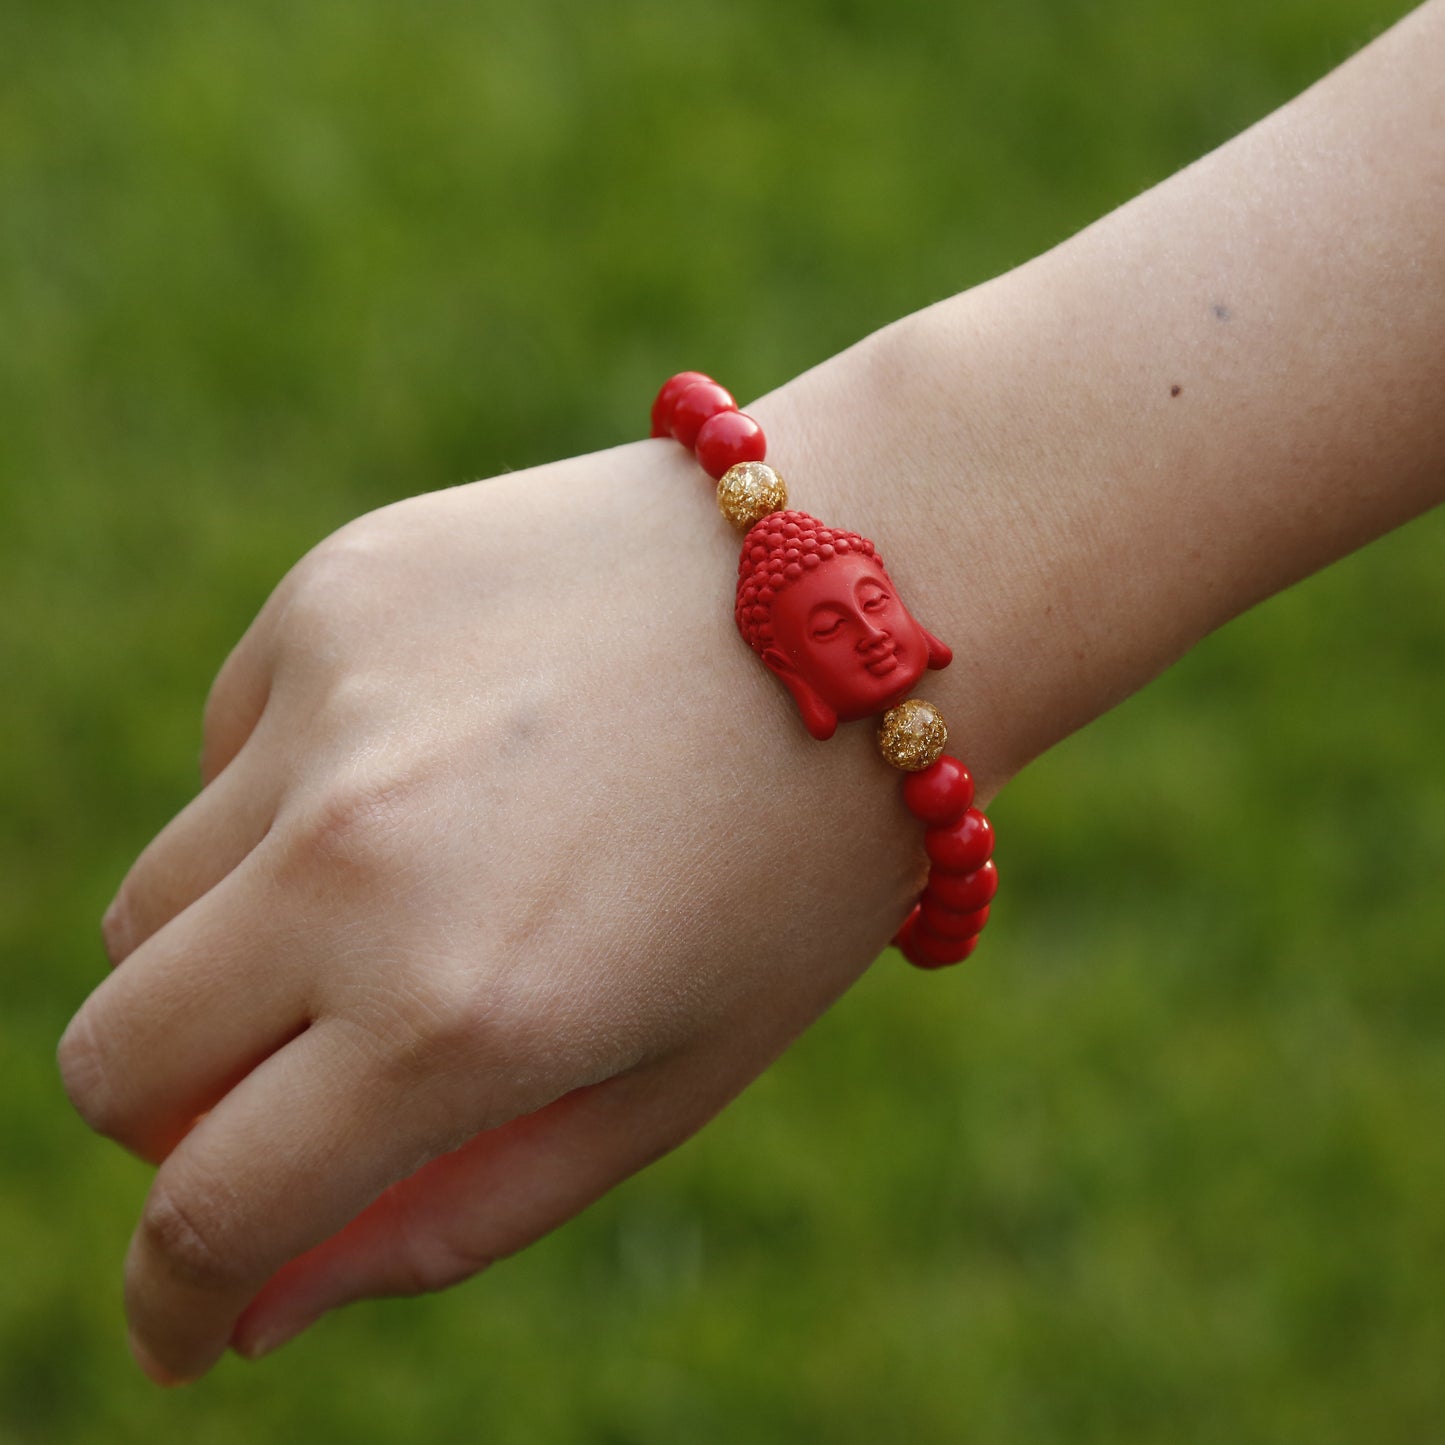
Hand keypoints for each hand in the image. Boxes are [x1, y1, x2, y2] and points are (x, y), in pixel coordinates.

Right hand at [58, 434, 942, 1381]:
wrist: (866, 592)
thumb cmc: (793, 862)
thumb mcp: (671, 1078)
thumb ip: (453, 1214)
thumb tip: (254, 1308)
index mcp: (462, 1016)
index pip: (207, 1212)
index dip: (177, 1293)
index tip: (186, 1314)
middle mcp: (362, 861)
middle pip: (112, 1054)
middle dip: (176, 1117)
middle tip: (290, 1097)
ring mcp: (334, 708)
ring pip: (155, 902)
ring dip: (234, 952)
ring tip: (403, 902)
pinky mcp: (337, 590)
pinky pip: (230, 748)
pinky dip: (286, 800)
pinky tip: (431, 766)